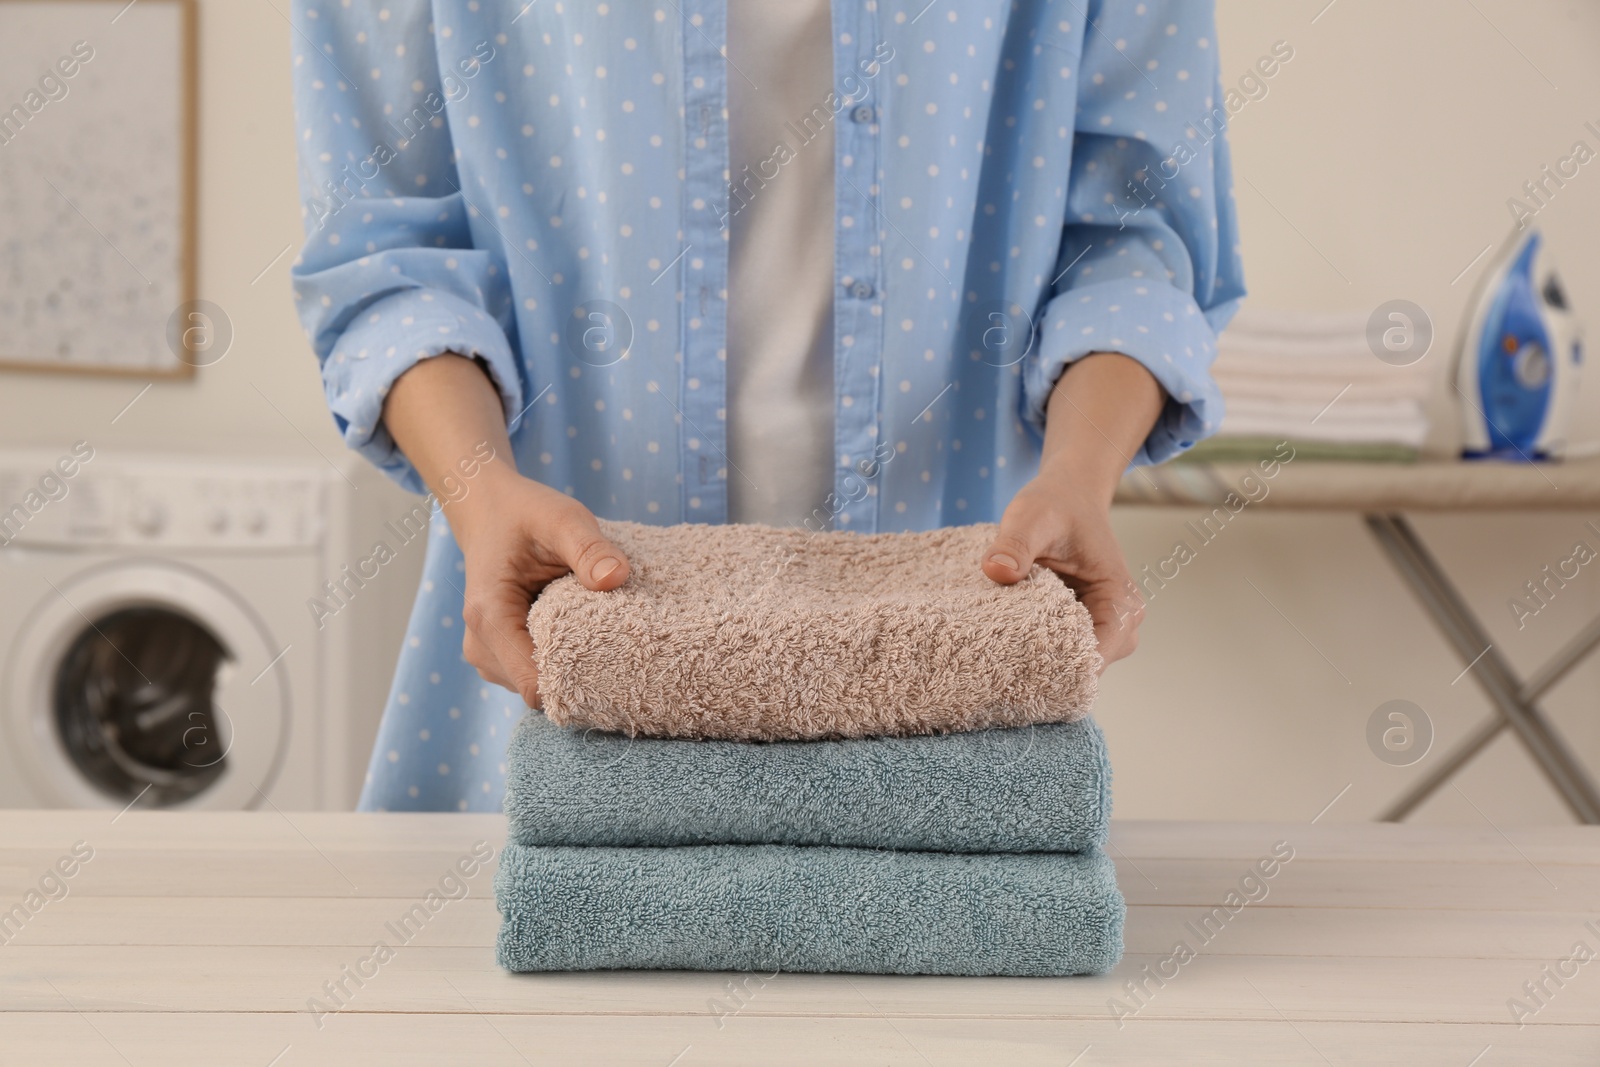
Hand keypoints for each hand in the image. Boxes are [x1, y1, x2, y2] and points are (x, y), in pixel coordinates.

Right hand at [449, 467, 630, 707]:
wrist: (489, 511)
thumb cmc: (524, 514)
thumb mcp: (561, 518)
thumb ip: (589, 548)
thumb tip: (617, 577)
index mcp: (489, 617)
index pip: (533, 684)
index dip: (576, 685)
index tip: (617, 668)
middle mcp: (481, 645)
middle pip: (538, 692)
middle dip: (579, 678)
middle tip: (619, 647)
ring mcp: (488, 655)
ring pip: (537, 689)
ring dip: (570, 671)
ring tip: (598, 635)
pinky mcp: (500, 656)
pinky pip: (534, 677)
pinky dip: (561, 664)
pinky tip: (581, 636)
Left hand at [981, 478, 1140, 670]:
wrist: (1067, 494)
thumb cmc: (1055, 504)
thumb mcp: (1031, 518)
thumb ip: (1015, 544)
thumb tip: (996, 570)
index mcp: (1119, 600)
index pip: (1097, 656)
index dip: (1059, 670)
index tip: (1016, 671)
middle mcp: (1121, 620)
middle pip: (1088, 670)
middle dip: (1048, 673)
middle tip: (1000, 669)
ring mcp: (1104, 626)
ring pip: (1075, 666)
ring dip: (1043, 664)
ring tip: (1001, 659)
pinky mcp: (1085, 625)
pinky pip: (1065, 653)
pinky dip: (1040, 652)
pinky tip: (1008, 648)